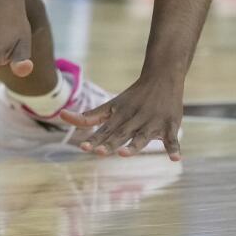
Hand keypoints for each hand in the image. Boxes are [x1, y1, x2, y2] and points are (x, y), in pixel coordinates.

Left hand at [61, 73, 183, 160]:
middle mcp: (134, 120)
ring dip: (135, 146)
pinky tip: (175, 159)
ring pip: (143, 137)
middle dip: (110, 143)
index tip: (82, 147)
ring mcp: (152, 123)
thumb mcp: (111, 105)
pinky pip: (173, 139)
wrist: (162, 76)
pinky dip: (174, 148)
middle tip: (98, 152)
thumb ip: (89, 116)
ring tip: (125, 153)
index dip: (94, 139)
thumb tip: (61, 116)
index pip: (105, 130)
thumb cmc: (133, 96)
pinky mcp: (170, 126)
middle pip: (121, 134)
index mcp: (119, 116)